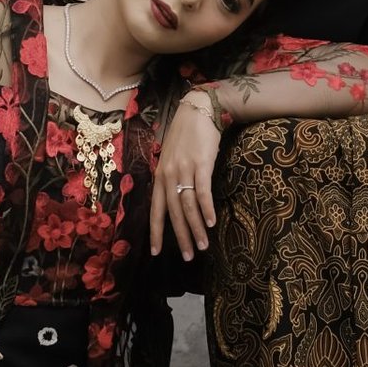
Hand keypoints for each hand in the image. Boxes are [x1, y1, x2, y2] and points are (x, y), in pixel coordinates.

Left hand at [150, 91, 222, 260]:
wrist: (198, 110)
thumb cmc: (186, 135)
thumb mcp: (172, 158)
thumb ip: (171, 178)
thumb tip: (175, 202)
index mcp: (160, 176)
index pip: (156, 209)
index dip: (156, 232)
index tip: (156, 252)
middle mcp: (168, 175)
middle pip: (173, 213)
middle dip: (180, 237)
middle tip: (188, 257)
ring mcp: (184, 169)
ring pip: (188, 206)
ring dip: (196, 228)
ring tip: (203, 245)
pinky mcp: (201, 164)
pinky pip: (202, 191)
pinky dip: (206, 209)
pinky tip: (211, 222)